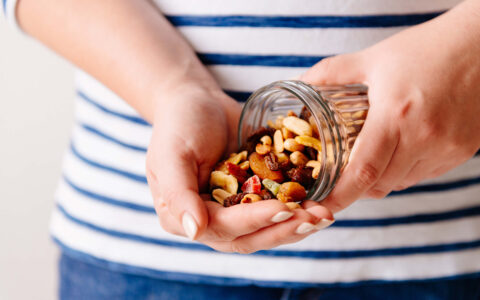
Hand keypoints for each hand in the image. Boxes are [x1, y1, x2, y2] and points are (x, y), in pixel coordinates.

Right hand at [146, 83, 333, 252]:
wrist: (197, 102)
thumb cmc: (179, 124)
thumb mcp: (171, 155)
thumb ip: (177, 194)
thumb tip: (195, 232)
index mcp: (183, 217)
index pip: (223, 228)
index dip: (255, 221)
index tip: (284, 209)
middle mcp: (210, 220)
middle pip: (249, 237)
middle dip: (283, 229)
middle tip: (315, 219)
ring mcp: (233, 210)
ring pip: (267, 228)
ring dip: (296, 224)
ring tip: (324, 214)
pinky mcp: (254, 196)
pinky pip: (277, 207)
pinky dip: (299, 207)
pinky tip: (321, 201)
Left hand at [300, 1, 479, 212]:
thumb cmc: (428, 48)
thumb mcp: (374, 58)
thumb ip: (332, 72)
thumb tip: (301, 83)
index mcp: (396, 116)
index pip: (362, 173)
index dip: (339, 195)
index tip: (321, 204)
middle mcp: (424, 138)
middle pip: (380, 184)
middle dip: (356, 188)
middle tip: (339, 177)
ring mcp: (447, 148)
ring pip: (402, 182)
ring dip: (381, 179)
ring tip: (370, 158)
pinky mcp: (463, 151)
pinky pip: (425, 174)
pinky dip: (406, 171)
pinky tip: (400, 150)